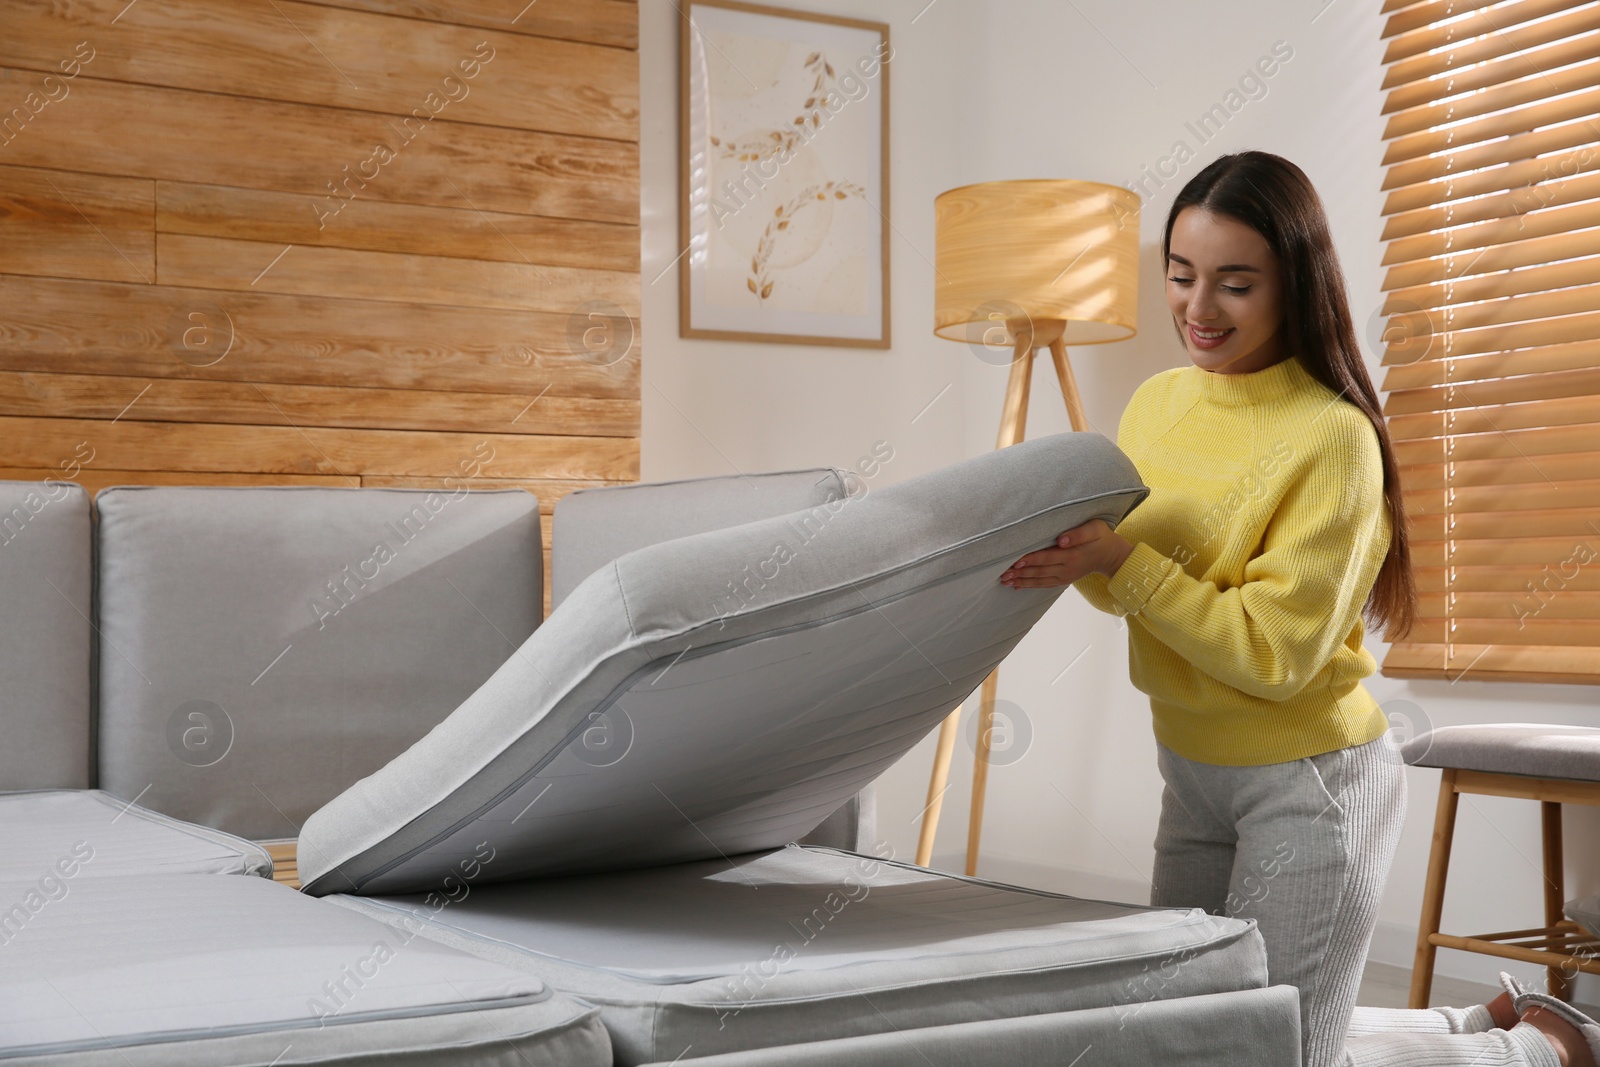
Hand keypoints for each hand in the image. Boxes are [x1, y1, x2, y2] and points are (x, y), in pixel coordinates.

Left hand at [999, 519, 1133, 588]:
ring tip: (1006, 582)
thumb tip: (1060, 540)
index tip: (1015, 561)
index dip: (1030, 560)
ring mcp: (1064, 576)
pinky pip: (1044, 584)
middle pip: (1039, 571)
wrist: (1111, 555)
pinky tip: (1017, 586)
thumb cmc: (1101, 537)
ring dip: (1022, 581)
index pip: (1046, 557)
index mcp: (1071, 555)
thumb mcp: (1094, 529)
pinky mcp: (1063, 579)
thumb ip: (1078, 534)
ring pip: (1039, 580)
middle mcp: (1066, 568)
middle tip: (1003, 574)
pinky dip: (1030, 585)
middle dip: (1020, 573)